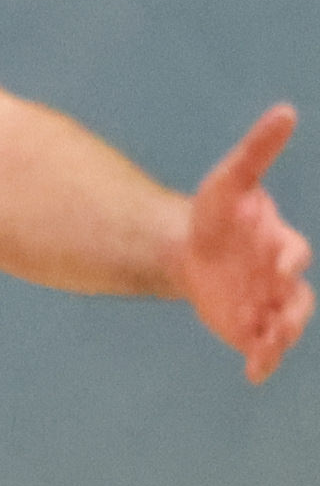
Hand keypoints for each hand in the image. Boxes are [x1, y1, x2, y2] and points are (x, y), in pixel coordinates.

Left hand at [183, 103, 312, 382]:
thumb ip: (257, 151)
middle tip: (280, 322)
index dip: (287, 256)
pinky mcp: (250, 328)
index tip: (277, 260)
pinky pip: (263, 348)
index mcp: (280, 243)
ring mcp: (269, 306)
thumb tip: (286, 110)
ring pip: (287, 327)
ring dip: (281, 339)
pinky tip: (253, 374)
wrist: (187, 249)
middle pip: (298, 299)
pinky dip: (262, 362)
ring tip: (267, 349)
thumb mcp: (229, 180)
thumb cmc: (216, 214)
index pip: (292, 252)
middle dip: (292, 311)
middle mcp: (281, 278)